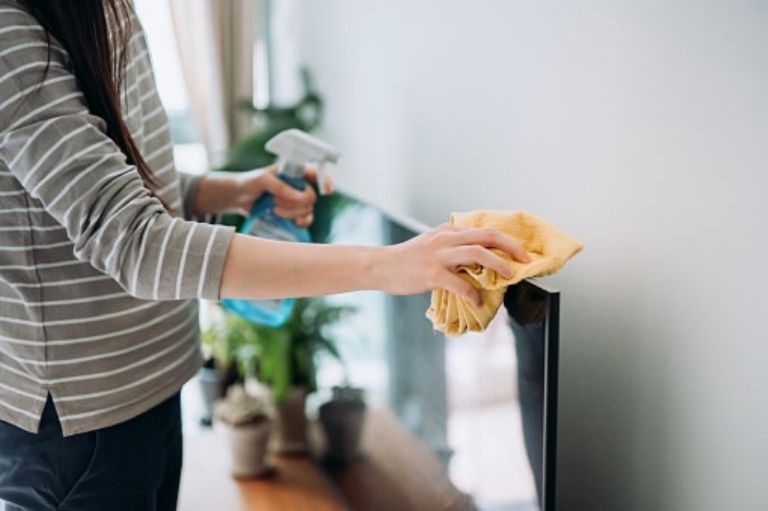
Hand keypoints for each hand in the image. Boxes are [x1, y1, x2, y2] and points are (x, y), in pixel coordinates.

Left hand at [234, 165, 333, 226]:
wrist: (237, 197)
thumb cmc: (249, 182)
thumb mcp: (262, 179)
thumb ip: (281, 186)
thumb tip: (299, 198)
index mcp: (294, 171)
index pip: (316, 173)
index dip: (325, 180)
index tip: (327, 191)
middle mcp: (297, 186)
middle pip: (311, 197)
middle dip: (295, 203)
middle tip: (276, 201)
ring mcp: (295, 201)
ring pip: (307, 210)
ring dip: (293, 213)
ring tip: (275, 210)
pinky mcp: (291, 214)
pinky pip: (304, 220)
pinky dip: (300, 223)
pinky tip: (291, 222)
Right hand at [378, 224, 530, 305]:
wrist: (380, 266)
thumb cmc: (406, 260)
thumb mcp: (431, 245)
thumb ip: (451, 248)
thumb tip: (476, 262)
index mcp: (448, 231)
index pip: (484, 231)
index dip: (506, 241)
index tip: (520, 252)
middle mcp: (446, 238)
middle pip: (487, 236)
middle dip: (511, 247)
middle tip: (526, 260)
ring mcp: (439, 255)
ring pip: (477, 253)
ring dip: (498, 264)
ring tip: (509, 276)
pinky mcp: (432, 274)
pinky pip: (460, 283)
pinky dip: (473, 294)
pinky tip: (477, 302)